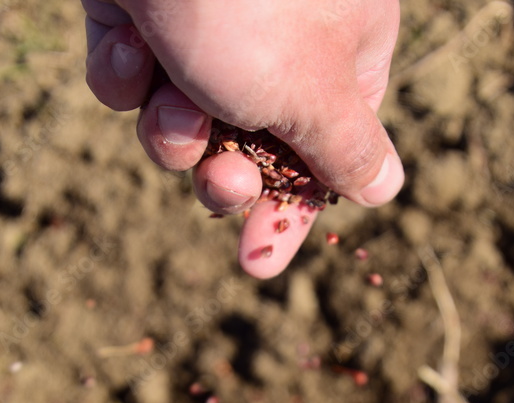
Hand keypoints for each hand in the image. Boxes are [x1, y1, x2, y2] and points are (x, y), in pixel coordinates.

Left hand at [82, 0, 403, 276]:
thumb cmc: (247, 1)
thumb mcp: (311, 93)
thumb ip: (349, 149)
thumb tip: (389, 188)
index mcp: (341, 53)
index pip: (322, 156)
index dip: (288, 215)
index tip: (257, 265)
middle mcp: (276, 38)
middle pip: (246, 146)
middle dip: (222, 175)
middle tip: (215, 184)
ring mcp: (204, 22)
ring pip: (180, 118)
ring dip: (169, 127)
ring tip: (169, 98)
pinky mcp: (140, 9)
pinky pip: (131, 73)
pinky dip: (124, 72)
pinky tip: (128, 40)